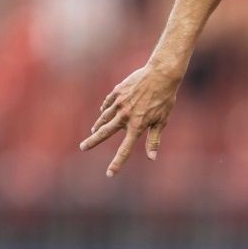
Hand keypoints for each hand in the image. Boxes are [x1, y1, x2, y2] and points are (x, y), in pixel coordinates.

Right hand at [80, 63, 181, 177]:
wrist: (161, 74)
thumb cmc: (165, 99)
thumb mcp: (162, 121)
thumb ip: (154, 139)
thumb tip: (152, 158)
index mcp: (137, 126)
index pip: (125, 150)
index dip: (117, 163)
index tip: (109, 174)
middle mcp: (125, 116)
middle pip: (104, 133)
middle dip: (92, 141)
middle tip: (82, 147)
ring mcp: (119, 103)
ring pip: (104, 118)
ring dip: (98, 126)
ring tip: (93, 132)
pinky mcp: (117, 92)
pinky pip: (107, 104)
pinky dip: (104, 110)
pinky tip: (103, 113)